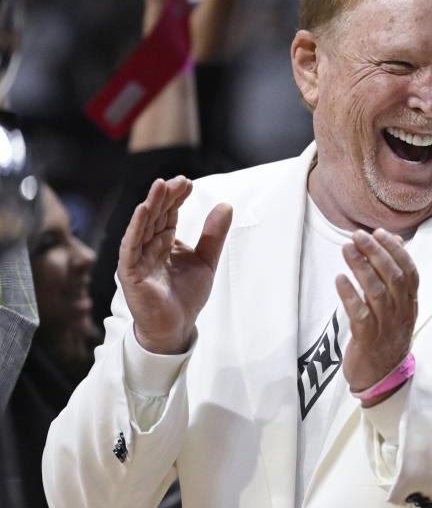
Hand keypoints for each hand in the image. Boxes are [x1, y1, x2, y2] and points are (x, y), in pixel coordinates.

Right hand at [119, 176, 232, 353]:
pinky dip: (136, 227)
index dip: (177, 198)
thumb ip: (213, 235)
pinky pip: (131, 246)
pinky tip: (143, 210)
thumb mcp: (206, 260)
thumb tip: (226, 205)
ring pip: (143, 226)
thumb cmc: (186, 296)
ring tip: (161, 185)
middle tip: (179, 181)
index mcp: (163, 242)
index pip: (168, 214)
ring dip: (151, 205)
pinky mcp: (130, 272)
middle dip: (166, 197)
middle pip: (156, 216)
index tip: (188, 183)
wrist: (176, 327)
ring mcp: (137, 258)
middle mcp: (148, 246)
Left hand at [338, 228, 418, 393]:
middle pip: (393, 277)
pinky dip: (350, 294)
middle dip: (376, 253)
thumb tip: (394, 241)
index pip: (409, 272)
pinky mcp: (367, 339)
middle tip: (358, 236)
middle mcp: (401, 313)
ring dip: (361, 267)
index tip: (379, 233)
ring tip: (347, 249)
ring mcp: (386, 327)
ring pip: (377, 292)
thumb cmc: (387, 337)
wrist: (382, 378)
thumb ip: (395, 275)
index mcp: (410, 304)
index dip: (395, 251)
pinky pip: (359, 314)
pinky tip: (340, 279)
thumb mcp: (398, 307)